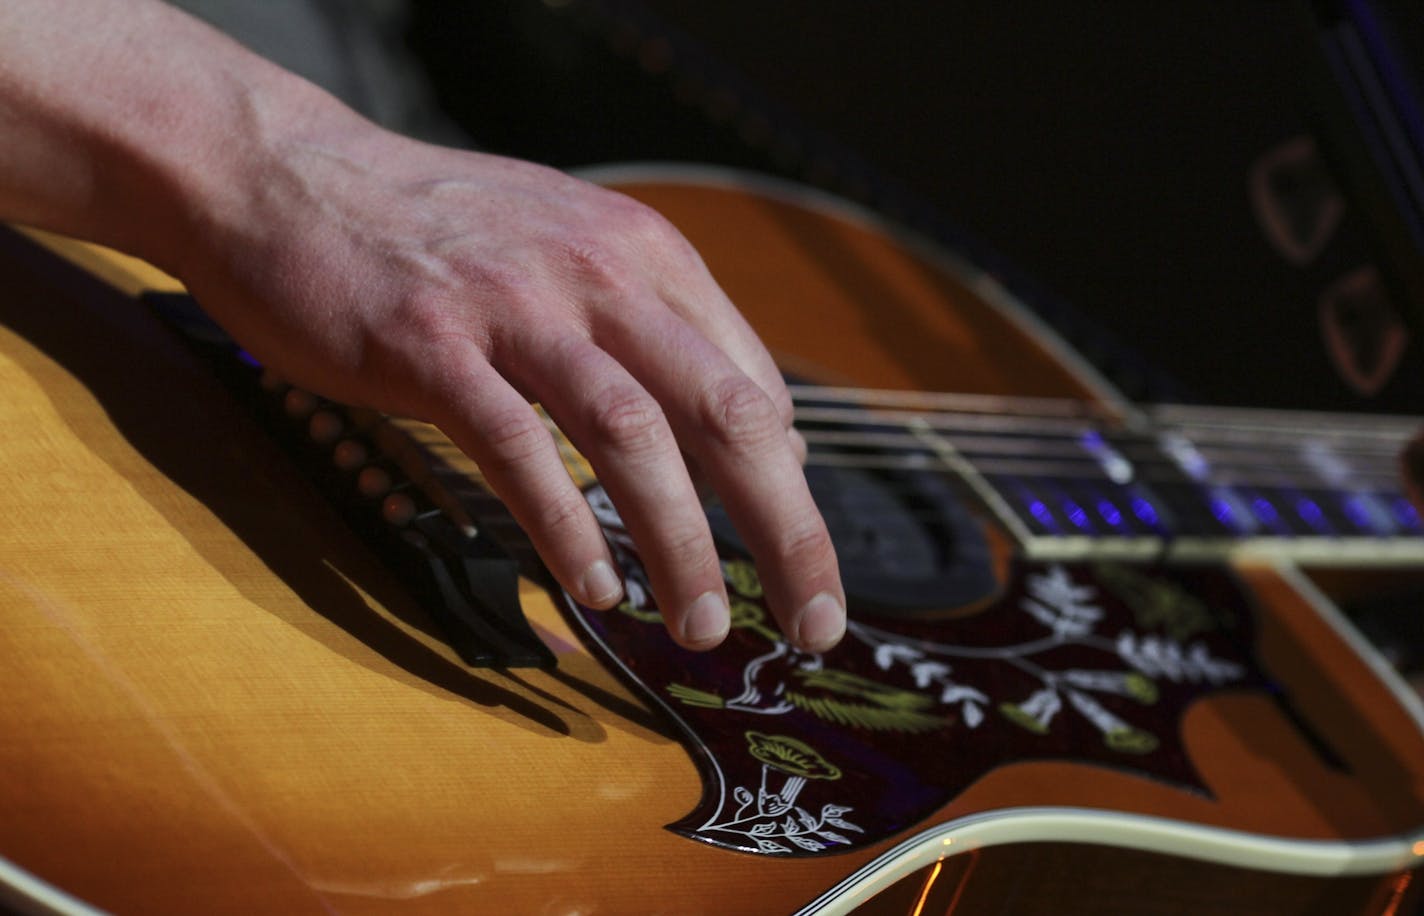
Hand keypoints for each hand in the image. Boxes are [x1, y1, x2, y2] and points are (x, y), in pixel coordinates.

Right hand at [175, 120, 845, 652]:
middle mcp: (599, 273)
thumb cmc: (440, 233)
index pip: (755, 383)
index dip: (790, 483)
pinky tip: (592, 584)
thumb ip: (653, 327)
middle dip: (787, 530)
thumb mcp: (573, 249)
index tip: (794, 554)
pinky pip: (515, 448)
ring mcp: (514, 307)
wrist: (290, 174)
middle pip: (728, 414)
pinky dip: (562, 525)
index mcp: (647, 255)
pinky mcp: (429, 344)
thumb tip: (744, 426)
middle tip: (811, 620)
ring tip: (700, 623)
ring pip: (633, 437)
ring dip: (683, 543)